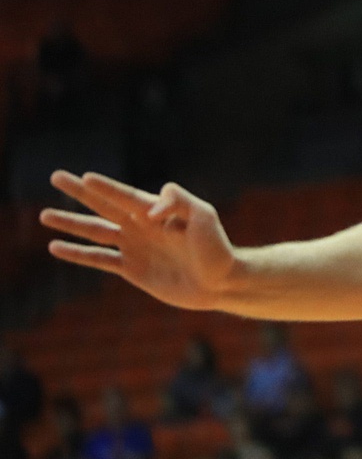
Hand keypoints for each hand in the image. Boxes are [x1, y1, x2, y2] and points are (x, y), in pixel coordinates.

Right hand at [42, 171, 238, 309]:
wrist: (220, 282)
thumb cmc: (216, 246)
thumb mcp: (204, 216)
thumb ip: (179, 202)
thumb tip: (150, 209)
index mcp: (157, 210)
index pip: (124, 195)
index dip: (105, 187)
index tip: (85, 177)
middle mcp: (141, 225)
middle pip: (103, 205)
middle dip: (79, 192)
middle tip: (56, 176)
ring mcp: (134, 247)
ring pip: (94, 231)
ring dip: (70, 223)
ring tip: (44, 214)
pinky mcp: (131, 269)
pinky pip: (98, 259)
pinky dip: (77, 253)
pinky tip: (56, 247)